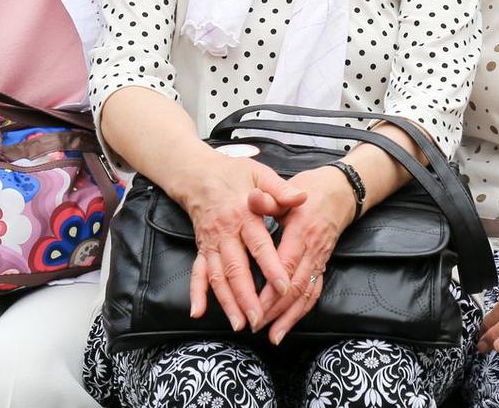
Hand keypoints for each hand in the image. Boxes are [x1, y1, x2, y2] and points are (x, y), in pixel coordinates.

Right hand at [173, 154, 303, 330]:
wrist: (198, 174)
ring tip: (239, 324)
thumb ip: (280, 189)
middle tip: (259, 319)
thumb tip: (302, 197)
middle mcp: (225, 233)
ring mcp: (211, 243)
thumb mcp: (260, 174)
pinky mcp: (202, 248)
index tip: (283, 287)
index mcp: (243, 214)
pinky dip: (196, 293)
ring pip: (217, 277)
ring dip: (227, 302)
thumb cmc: (234, 173)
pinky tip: (197, 312)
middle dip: (247, 297)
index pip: (260, 245)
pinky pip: (197, 273)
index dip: (271, 267)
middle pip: (236, 268)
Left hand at [253, 167, 357, 341]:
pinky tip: (289, 325)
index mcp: (301, 231)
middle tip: (255, 325)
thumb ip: (269, 198)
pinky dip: (302, 311)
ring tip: (274, 336)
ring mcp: (319, 260)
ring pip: (306, 294)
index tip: (256, 304)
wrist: (341, 191)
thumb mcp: (288, 189)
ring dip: (290, 317)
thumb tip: (252, 198)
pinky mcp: (322, 265)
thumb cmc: (311, 190)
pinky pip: (314, 292)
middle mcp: (312, 250)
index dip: (273, 287)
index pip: (287, 265)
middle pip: (295, 286)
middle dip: (276, 309)